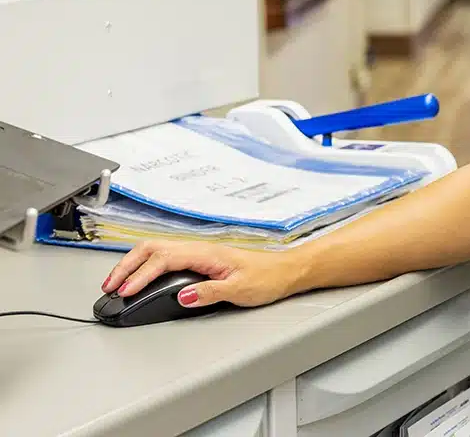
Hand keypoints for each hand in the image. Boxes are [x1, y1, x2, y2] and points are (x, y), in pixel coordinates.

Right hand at [101, 240, 302, 308]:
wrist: (286, 271)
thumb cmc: (268, 278)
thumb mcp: (241, 290)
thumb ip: (211, 292)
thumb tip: (184, 296)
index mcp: (207, 253)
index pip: (163, 259)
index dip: (141, 276)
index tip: (125, 292)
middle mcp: (200, 249)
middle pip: (152, 249)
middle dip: (126, 266)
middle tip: (109, 287)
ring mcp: (199, 252)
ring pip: (156, 250)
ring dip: (133, 264)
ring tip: (117, 283)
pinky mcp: (201, 259)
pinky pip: (165, 256)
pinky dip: (146, 265)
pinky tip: (140, 277)